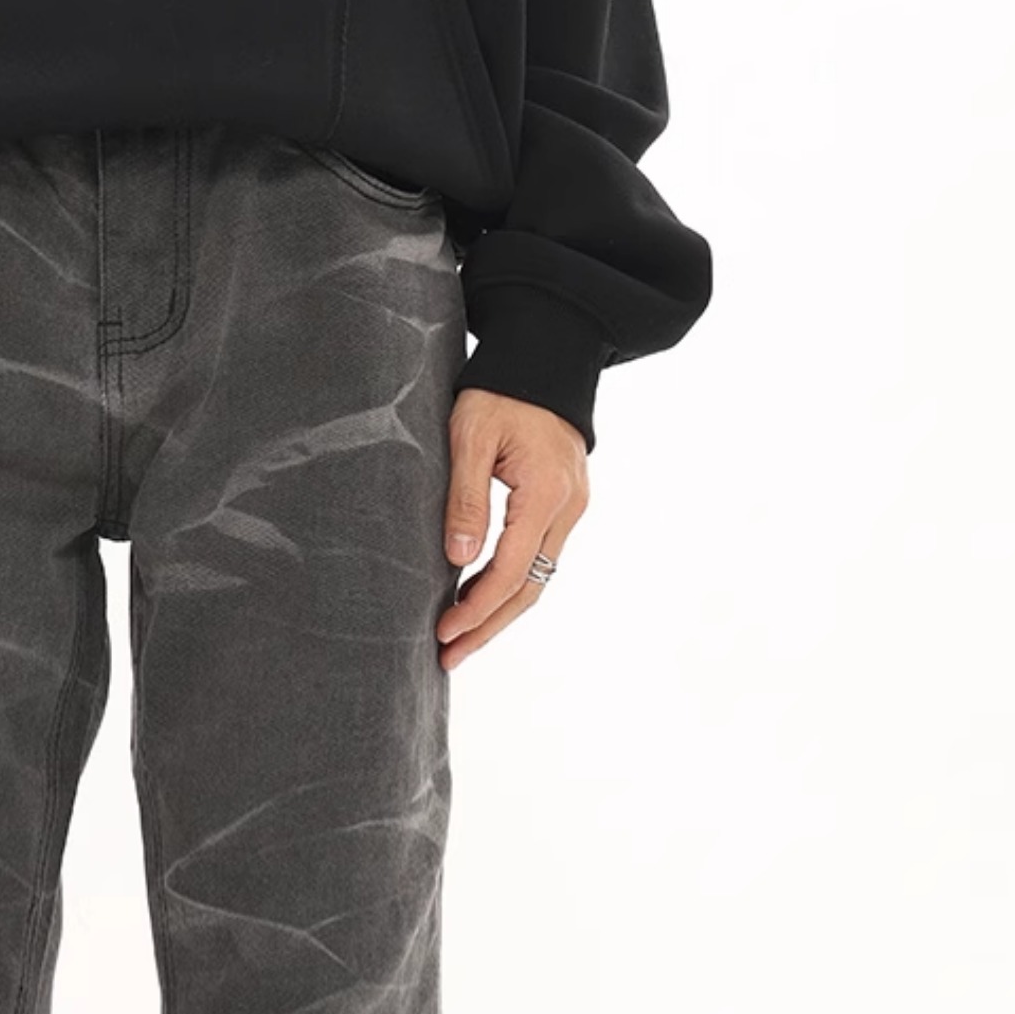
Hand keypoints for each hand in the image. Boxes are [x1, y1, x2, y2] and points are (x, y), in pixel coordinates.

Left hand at [435, 387, 589, 668]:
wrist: (545, 355)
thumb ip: (465, 499)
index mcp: (546, 492)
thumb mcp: (469, 437)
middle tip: (448, 658)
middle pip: (530, 588)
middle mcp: (568, 506)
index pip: (511, 571)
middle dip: (488, 627)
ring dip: (499, 613)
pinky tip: (480, 601)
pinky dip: (511, 585)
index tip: (442, 632)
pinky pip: (540, 557)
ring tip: (460, 642)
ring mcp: (572, 506)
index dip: (476, 608)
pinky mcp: (565, 503)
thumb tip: (458, 560)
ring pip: (538, 578)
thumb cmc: (500, 390)